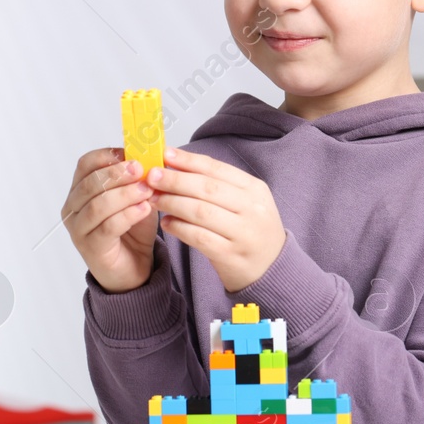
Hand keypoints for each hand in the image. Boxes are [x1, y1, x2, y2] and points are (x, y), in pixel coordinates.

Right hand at [62, 148, 158, 293]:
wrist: (134, 268)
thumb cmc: (132, 230)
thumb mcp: (137, 197)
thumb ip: (138, 178)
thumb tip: (150, 154)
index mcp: (80, 190)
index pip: (86, 164)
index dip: (107, 155)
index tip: (131, 153)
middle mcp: (73, 208)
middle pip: (90, 183)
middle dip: (118, 173)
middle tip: (141, 169)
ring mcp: (79, 229)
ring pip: (98, 204)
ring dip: (125, 194)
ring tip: (147, 190)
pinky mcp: (91, 247)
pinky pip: (108, 226)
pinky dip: (128, 214)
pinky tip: (144, 209)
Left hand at [146, 146, 285, 292]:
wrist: (270, 269)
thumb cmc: (250, 231)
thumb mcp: (245, 202)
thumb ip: (216, 185)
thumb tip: (176, 165)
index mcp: (255, 189)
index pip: (217, 169)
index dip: (189, 160)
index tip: (165, 154)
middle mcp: (252, 209)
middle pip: (207, 188)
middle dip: (175, 180)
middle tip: (152, 177)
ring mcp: (242, 233)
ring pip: (200, 211)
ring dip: (173, 203)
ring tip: (155, 200)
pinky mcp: (230, 254)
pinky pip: (198, 237)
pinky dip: (179, 228)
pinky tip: (167, 223)